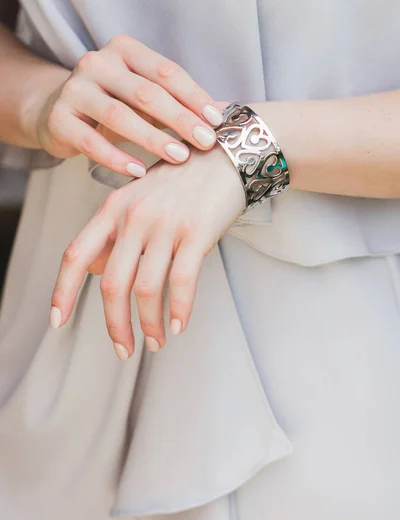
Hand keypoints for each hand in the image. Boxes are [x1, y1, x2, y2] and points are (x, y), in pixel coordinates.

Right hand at [31, 35, 222, 177]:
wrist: (57, 113)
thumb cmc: (113, 105)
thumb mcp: (143, 99)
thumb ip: (175, 103)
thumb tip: (224, 116)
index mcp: (124, 50)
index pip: (166, 72)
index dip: (194, 96)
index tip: (217, 122)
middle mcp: (97, 63)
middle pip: (146, 92)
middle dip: (180, 119)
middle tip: (205, 142)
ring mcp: (74, 89)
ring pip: (118, 115)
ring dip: (152, 138)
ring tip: (179, 157)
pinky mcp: (59, 119)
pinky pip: (91, 142)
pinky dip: (117, 158)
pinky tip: (139, 172)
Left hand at [50, 146, 245, 357]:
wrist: (224, 155)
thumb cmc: (180, 181)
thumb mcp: (136, 200)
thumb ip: (111, 234)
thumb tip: (91, 270)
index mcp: (113, 210)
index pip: (76, 255)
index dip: (63, 292)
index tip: (57, 321)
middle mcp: (134, 218)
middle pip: (112, 284)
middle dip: (115, 325)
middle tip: (123, 349)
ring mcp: (165, 225)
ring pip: (146, 289)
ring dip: (149, 325)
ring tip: (156, 342)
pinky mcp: (196, 233)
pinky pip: (182, 282)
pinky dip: (179, 310)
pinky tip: (178, 326)